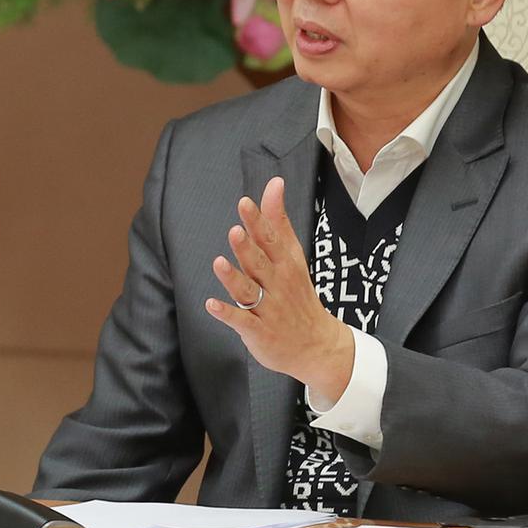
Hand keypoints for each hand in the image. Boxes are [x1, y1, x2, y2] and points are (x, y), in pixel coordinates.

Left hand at [207, 176, 353, 401]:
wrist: (317, 344)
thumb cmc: (298, 293)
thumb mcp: (292, 255)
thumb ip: (278, 220)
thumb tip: (274, 183)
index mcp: (286, 264)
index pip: (271, 239)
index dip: (257, 221)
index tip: (245, 202)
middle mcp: (277, 284)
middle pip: (260, 263)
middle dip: (247, 248)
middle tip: (235, 231)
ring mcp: (267, 309)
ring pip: (248, 291)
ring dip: (233, 278)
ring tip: (219, 263)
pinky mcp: (258, 331)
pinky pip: (241, 321)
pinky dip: (227, 313)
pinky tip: (211, 304)